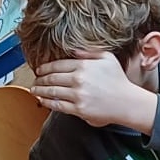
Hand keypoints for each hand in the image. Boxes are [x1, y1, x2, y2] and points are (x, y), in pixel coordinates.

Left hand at [31, 53, 156, 130]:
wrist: (126, 102)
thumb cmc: (118, 80)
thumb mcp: (107, 58)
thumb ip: (89, 52)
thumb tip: (72, 50)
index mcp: (84, 65)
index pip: (58, 65)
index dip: (45, 67)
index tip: (39, 70)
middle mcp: (79, 79)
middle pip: (52, 78)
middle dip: (40, 79)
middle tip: (35, 80)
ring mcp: (78, 95)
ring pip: (52, 92)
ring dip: (40, 91)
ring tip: (34, 90)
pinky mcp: (78, 109)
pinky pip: (57, 105)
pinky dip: (47, 102)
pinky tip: (42, 100)